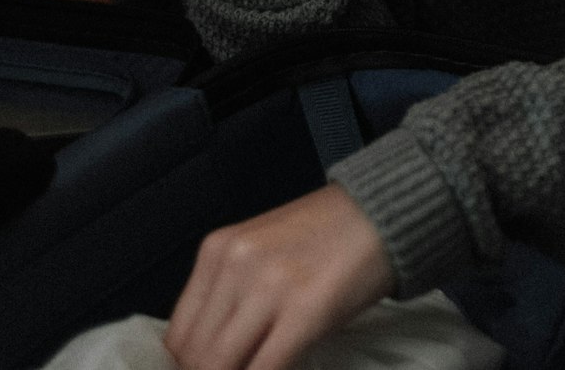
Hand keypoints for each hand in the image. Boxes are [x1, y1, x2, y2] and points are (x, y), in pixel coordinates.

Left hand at [162, 184, 394, 369]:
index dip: (191, 367)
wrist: (386, 210)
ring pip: (221, 366)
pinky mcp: (306, 311)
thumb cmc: (328, 235)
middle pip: (196, 356)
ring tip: (260, 369)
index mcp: (217, 251)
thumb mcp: (262, 252)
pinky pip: (266, 368)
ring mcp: (269, 288)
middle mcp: (234, 266)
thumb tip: (211, 355)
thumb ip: (232, 293)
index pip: (178, 335)